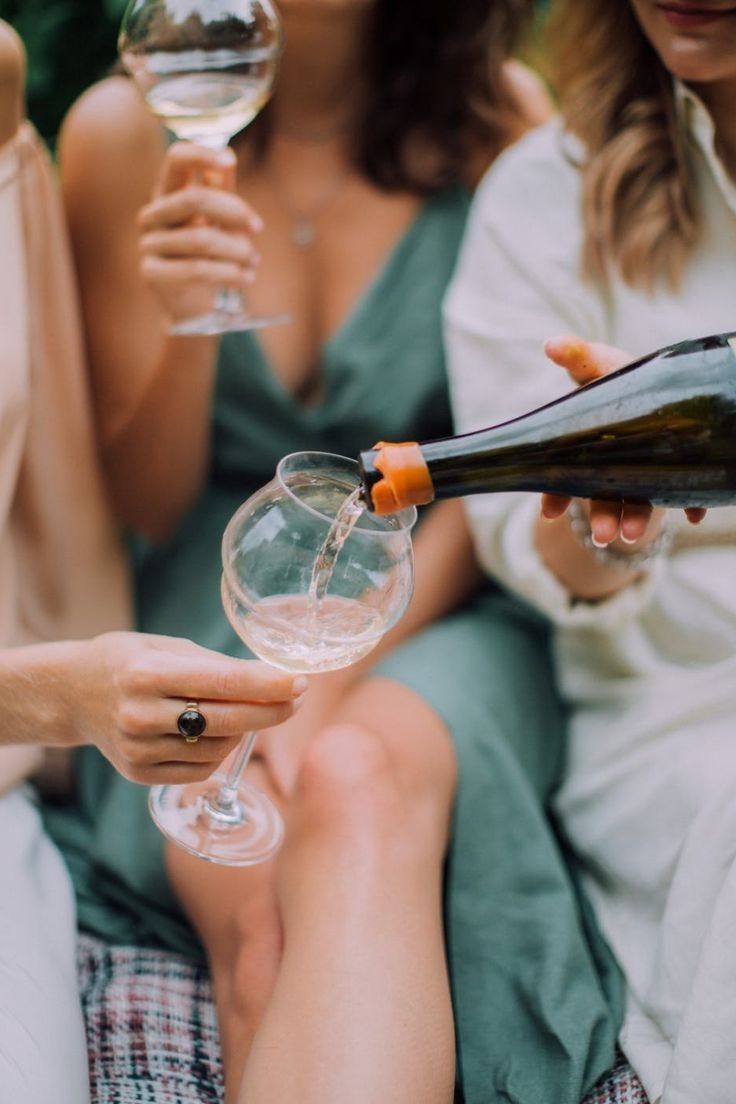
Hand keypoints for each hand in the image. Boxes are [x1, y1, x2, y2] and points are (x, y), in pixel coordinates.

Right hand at [62, 632, 305, 784]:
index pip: (222, 682)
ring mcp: (138, 749)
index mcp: (146, 673)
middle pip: (226, 720)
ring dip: (243, 729)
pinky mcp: (139, 774)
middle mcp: (140, 714)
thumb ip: (214, 664)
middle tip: (296, 698)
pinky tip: (219, 731)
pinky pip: (200, 767)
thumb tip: (270, 677)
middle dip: (271, 711)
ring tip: (243, 709)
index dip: (267, 684)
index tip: (299, 681)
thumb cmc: (127, 661)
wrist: (72, 694)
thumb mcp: (165, 646)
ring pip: (218, 747)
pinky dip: (220, 750)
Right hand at [137, 142, 262, 322]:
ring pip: (200, 239)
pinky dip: (228, 274)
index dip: (201, 156)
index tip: (229, 161)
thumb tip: (228, 157)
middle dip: (232, 211)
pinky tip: (246, 278)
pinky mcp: (151, 272)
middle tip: (257, 227)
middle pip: (192, 199)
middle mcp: (152, 214)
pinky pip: (196, 270)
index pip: (175, 160)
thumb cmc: (207, 254)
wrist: (191, 303)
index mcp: (166, 192)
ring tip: (254, 260)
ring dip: (236, 249)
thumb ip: (221, 190)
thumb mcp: (217, 219)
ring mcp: (148, 243)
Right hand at [541, 334, 705, 545]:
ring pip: (638, 499)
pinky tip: (694, 513)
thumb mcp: (599, 364)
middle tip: (604, 535)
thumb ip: (579, 356)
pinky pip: (684, 493)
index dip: (555, 492)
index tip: (551, 513)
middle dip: (603, 516)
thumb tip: (552, 344)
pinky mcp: (675, 471)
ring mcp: (644, 469)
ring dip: (636, 518)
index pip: (568, 464)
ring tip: (632, 535)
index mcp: (592, 437)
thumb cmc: (621, 379)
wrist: (655, 396)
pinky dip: (691, 503)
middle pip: (604, 492)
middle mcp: (614, 460)